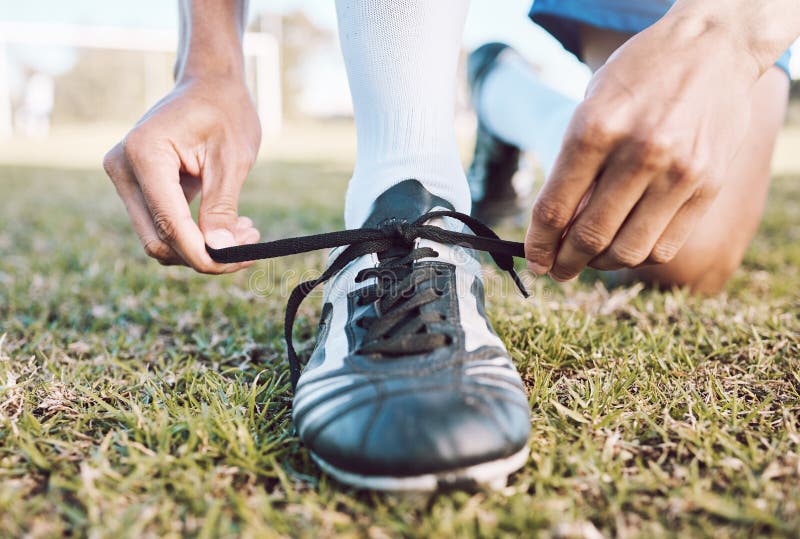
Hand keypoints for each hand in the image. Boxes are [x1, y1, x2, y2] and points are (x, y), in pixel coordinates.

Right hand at [103, 75, 260, 272]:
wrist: (209, 84)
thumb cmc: (224, 111)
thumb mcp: (232, 159)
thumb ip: (222, 207)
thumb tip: (220, 252)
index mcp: (144, 154)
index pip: (169, 224)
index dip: (202, 253)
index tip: (240, 261)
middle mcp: (123, 168)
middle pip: (159, 240)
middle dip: (204, 254)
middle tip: (251, 245)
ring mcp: (126, 179)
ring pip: (159, 239)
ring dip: (201, 247)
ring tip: (245, 230)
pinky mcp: (137, 187)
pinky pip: (162, 226)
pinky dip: (194, 236)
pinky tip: (229, 226)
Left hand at [524, 17, 757, 280]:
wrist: (714, 45)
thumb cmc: (639, 76)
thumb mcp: (592, 107)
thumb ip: (575, 167)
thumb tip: (559, 231)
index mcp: (596, 128)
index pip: (554, 209)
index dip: (538, 245)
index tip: (535, 260)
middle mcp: (639, 153)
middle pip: (590, 236)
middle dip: (565, 263)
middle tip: (558, 269)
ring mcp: (678, 172)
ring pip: (628, 251)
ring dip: (600, 265)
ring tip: (590, 258)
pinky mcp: (708, 186)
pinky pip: (664, 246)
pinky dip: (637, 257)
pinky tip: (625, 246)